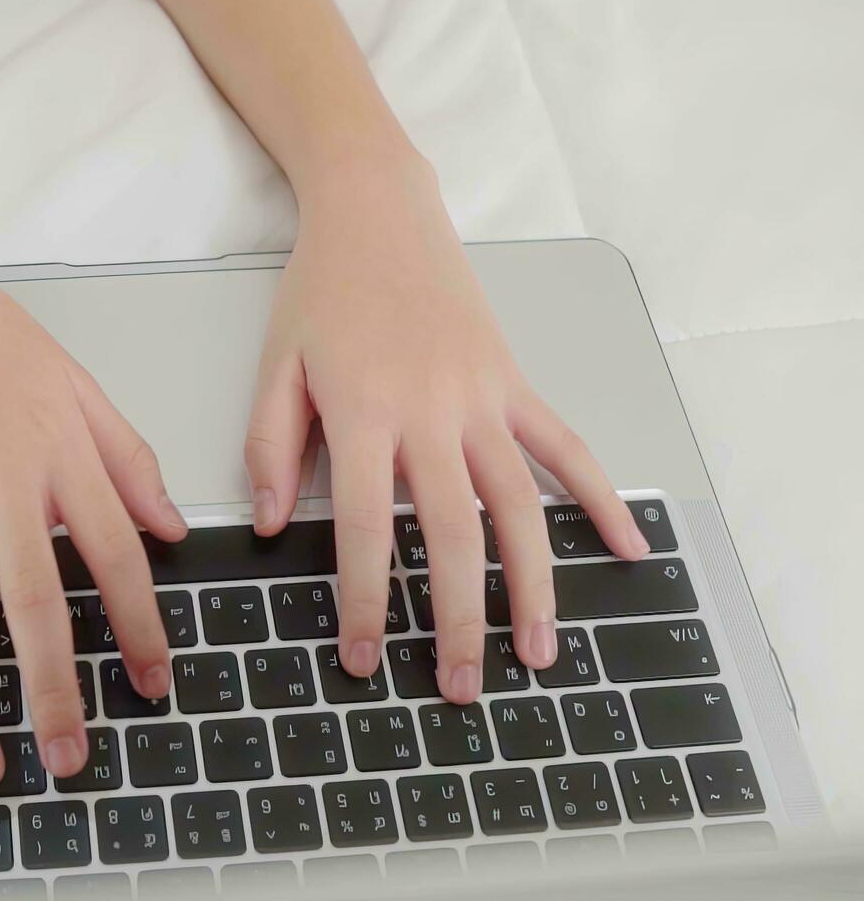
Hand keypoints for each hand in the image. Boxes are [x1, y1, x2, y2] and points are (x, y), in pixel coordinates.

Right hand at [0, 238, 187, 787]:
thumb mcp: (77, 385)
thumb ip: (127, 460)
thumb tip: (173, 530)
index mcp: (60, 453)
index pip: (114, 554)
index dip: (138, 625)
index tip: (153, 683)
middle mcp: (0, 479)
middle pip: (33, 600)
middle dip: (54, 689)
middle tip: (69, 759)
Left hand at [244, 162, 649, 703]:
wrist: (377, 212)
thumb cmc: (319, 293)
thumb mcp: (274, 366)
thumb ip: (271, 447)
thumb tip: (273, 527)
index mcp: (364, 415)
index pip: (370, 530)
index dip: (368, 601)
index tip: (365, 658)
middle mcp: (432, 413)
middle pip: (455, 534)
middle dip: (458, 619)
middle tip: (459, 688)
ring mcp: (483, 398)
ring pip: (520, 506)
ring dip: (535, 585)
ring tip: (539, 654)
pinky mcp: (516, 382)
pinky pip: (567, 446)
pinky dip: (600, 497)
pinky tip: (628, 549)